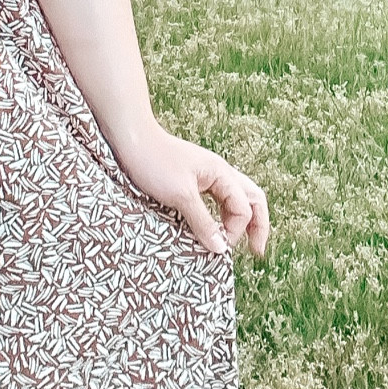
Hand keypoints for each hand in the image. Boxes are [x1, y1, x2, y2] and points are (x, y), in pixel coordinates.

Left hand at [113, 123, 269, 257]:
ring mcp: (207, 174)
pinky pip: (217, 197)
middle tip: (256, 251)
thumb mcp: (180, 196)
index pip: (243, 208)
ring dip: (240, 219)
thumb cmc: (153, 161)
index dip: (234, 230)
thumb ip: (203, 221)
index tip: (217, 246)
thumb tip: (221, 248)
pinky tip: (215, 224)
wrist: (129, 137)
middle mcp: (219, 172)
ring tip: (240, 240)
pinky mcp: (192, 178)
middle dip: (258, 224)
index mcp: (221, 173)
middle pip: (251, 198)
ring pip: (236, 198)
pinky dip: (223, 213)